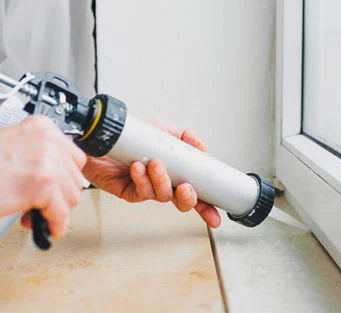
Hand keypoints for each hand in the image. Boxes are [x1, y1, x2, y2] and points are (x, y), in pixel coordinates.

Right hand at [0, 116, 86, 238]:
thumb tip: (61, 175)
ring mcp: (46, 161)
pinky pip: (61, 213)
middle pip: (75, 179)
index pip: (74, 158)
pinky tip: (44, 227)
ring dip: (54, 211)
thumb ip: (39, 155)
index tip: (54, 189)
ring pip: (71, 197)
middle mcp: (47, 140)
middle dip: (59, 197)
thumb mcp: (13, 148)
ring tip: (31, 212)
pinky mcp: (42, 185)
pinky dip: (55, 225)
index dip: (63, 179)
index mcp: (41, 128)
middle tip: (38, 204)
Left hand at [82, 119, 220, 227]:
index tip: (216, 217)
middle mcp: (162, 184)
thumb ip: (185, 136)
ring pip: (161, 195)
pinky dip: (141, 179)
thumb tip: (203, 147)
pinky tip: (138, 167)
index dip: (207, 207)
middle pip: (182, 202)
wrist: (101, 136)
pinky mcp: (128, 191)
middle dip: (188, 198)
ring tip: (156, 164)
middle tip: (186, 188)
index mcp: (175, 173)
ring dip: (161, 181)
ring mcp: (146, 189)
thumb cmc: (131, 136)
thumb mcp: (162, 130)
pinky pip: (140, 191)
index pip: (196, 193)